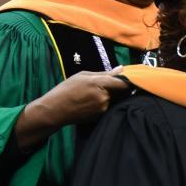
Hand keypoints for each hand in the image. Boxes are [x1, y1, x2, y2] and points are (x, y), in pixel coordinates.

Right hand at [15, 67, 129, 149]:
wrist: (56, 109)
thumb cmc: (67, 89)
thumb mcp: (84, 76)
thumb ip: (105, 73)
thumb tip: (121, 68)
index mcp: (100, 84)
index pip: (124, 83)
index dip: (129, 80)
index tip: (129, 77)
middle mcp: (105, 98)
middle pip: (122, 92)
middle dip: (120, 87)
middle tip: (112, 83)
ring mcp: (103, 108)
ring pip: (115, 99)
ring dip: (113, 95)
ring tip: (97, 92)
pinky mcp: (101, 116)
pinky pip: (109, 106)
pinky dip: (106, 102)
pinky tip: (94, 100)